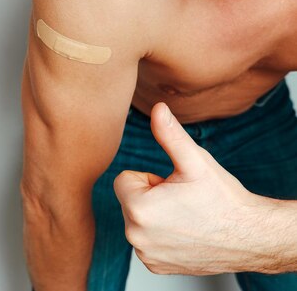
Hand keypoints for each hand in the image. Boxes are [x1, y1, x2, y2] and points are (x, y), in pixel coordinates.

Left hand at [113, 102, 262, 274]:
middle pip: (129, 200)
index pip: (124, 179)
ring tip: (185, 216)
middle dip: (151, 196)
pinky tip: (184, 233)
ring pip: (137, 220)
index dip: (150, 179)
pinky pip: (145, 240)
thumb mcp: (195, 161)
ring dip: (155, 215)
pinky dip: (160, 235)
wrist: (250, 236)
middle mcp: (135, 236)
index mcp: (138, 208)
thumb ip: (170, 134)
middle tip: (182, 201)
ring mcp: (146, 254)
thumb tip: (157, 108)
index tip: (173, 186)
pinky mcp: (155, 266)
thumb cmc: (222, 198)